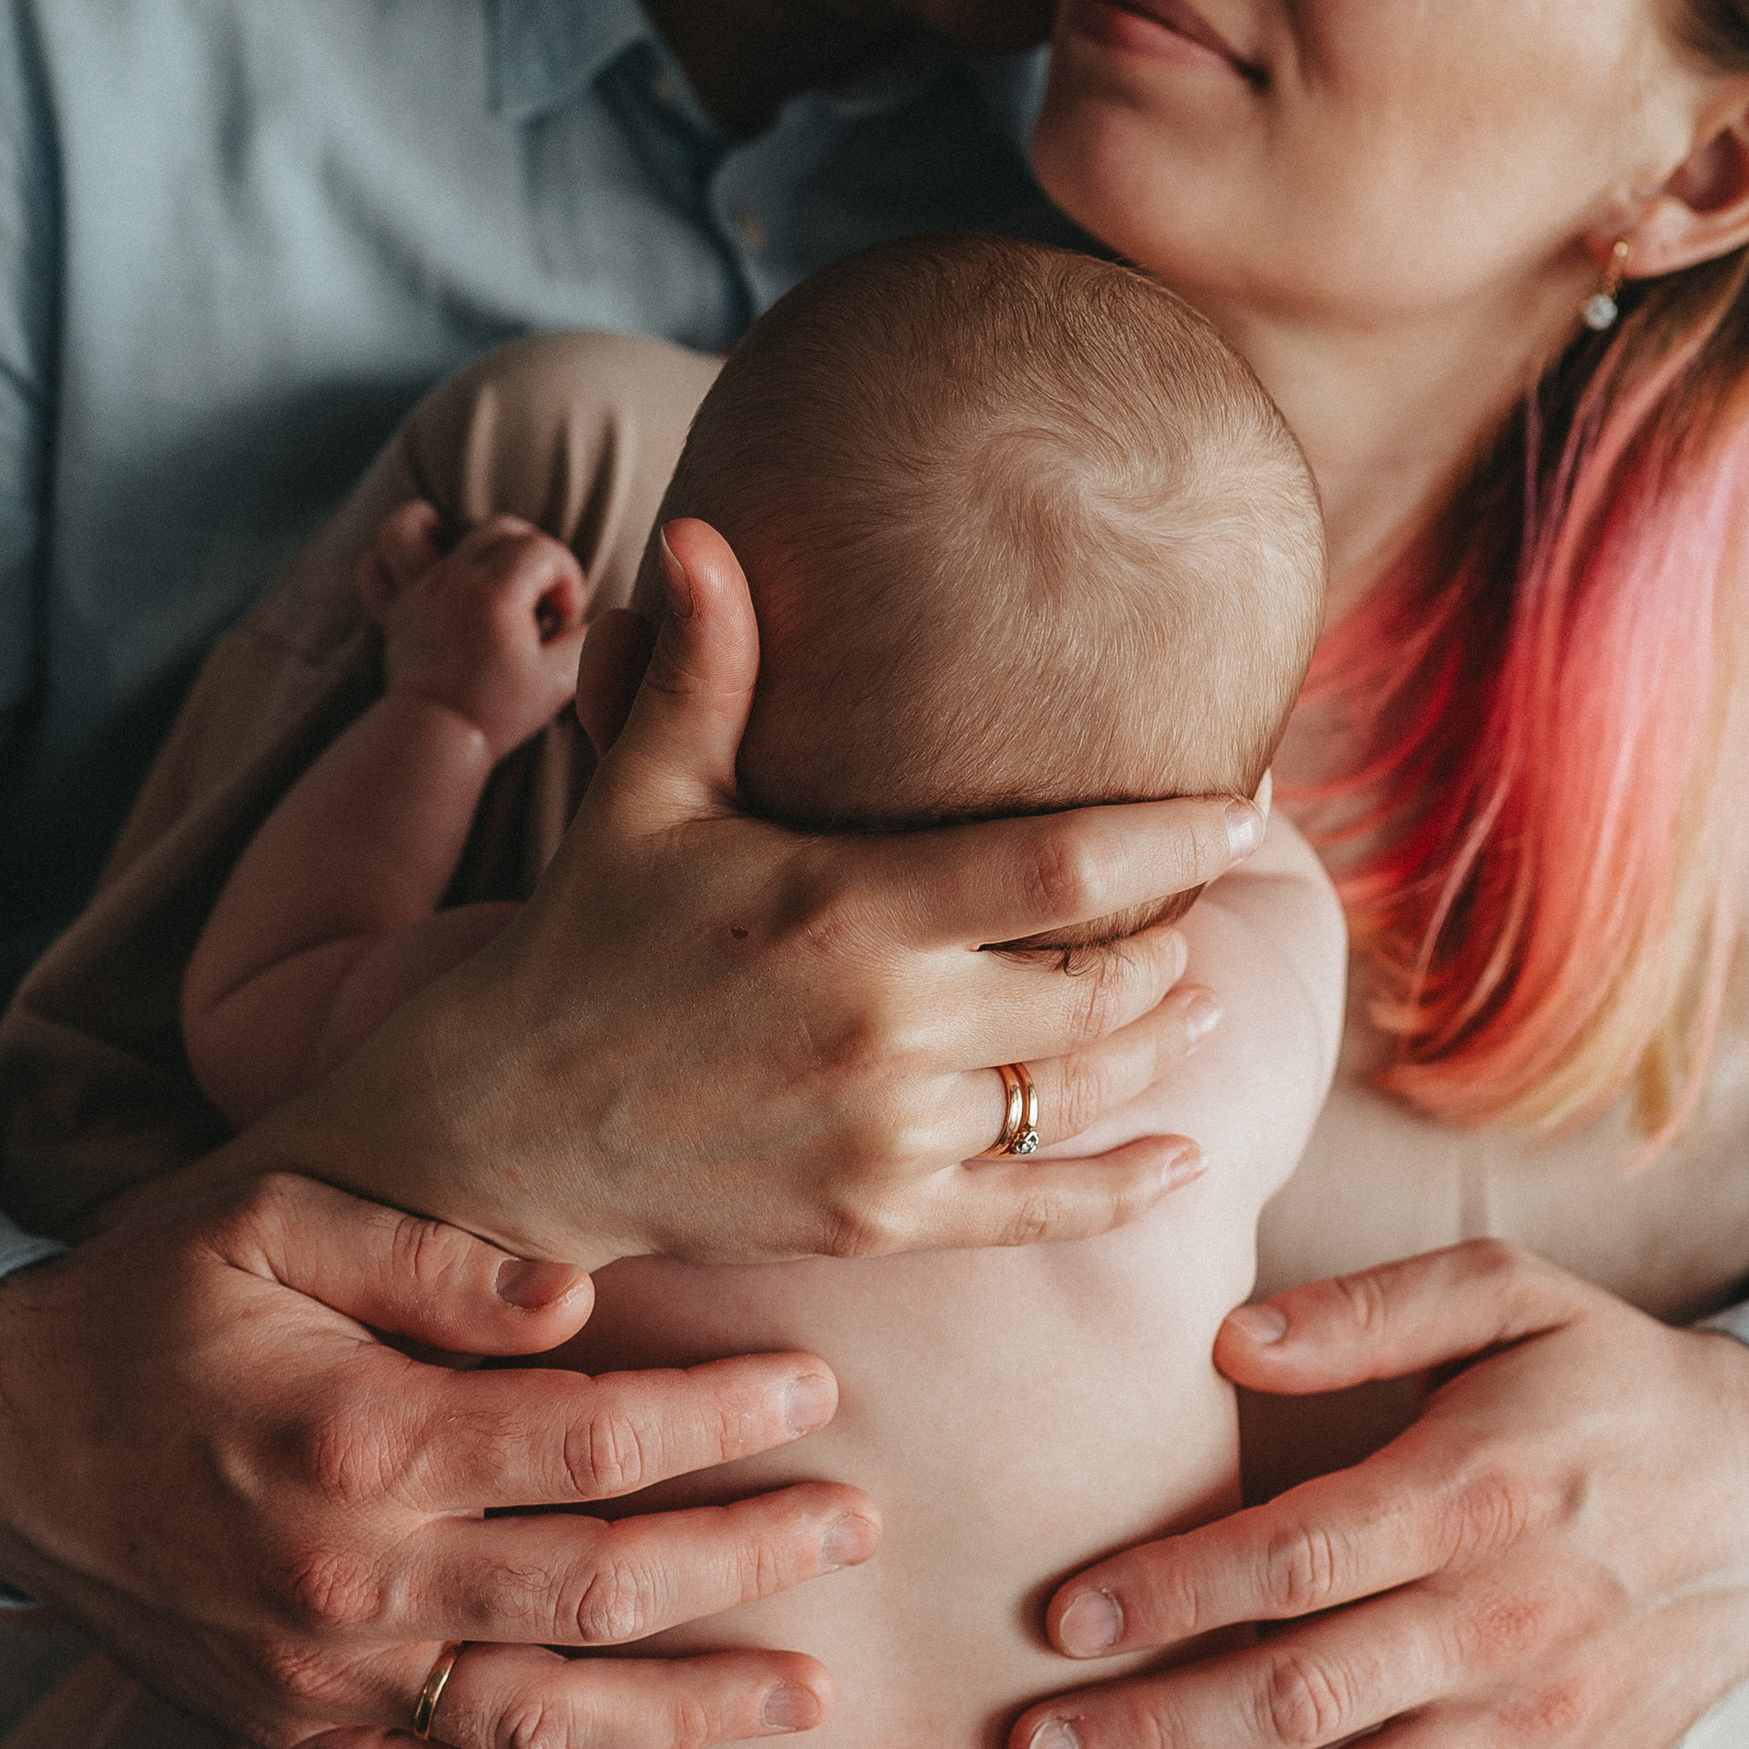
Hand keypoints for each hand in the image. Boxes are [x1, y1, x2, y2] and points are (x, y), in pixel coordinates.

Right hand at [0, 1158, 874, 1748]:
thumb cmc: (150, 1301)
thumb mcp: (270, 1219)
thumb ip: (427, 1255)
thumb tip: (582, 1299)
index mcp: (356, 1434)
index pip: (588, 1439)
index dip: (719, 1418)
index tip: (817, 1391)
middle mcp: (349, 1576)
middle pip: (598, 1587)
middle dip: (749, 1562)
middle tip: (859, 1529)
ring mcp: (322, 1679)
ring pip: (543, 1720)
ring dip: (690, 1712)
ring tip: (809, 1695)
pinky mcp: (293, 1737)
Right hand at [267, 517, 1261, 1271]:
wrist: (499, 1126)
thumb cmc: (581, 943)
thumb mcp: (640, 799)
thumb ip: (702, 671)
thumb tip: (702, 528)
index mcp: (842, 907)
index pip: (1062, 863)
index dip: (1175, 836)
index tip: (1249, 809)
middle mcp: (881, 1027)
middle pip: (1100, 982)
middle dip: (1172, 944)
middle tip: (1203, 907)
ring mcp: (883, 1134)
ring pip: (1079, 1089)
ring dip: (1159, 1044)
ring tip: (1197, 1001)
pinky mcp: (874, 1220)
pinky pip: (1039, 1209)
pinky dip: (1125, 1187)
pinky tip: (1185, 1157)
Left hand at [360, 501, 586, 753]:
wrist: (437, 740)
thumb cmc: (499, 711)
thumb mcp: (560, 680)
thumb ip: (591, 642)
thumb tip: (610, 622)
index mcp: (495, 591)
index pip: (542, 550)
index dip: (566, 577)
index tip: (565, 618)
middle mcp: (452, 580)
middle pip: (499, 529)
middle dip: (531, 556)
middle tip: (537, 603)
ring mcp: (417, 593)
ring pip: (412, 526)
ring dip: (441, 527)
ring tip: (469, 557)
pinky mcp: (395, 614)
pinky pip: (374, 570)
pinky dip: (389, 562)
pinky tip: (420, 572)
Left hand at [1012, 1239, 1748, 1748]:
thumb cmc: (1609, 1385)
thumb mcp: (1511, 1294)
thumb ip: (1369, 1310)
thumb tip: (1228, 1340)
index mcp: (1474, 1493)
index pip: (1293, 1559)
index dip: (1170, 1593)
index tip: (1059, 1620)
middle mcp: (1502, 1623)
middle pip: (1301, 1697)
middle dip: (1152, 1735)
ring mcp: (1530, 1725)